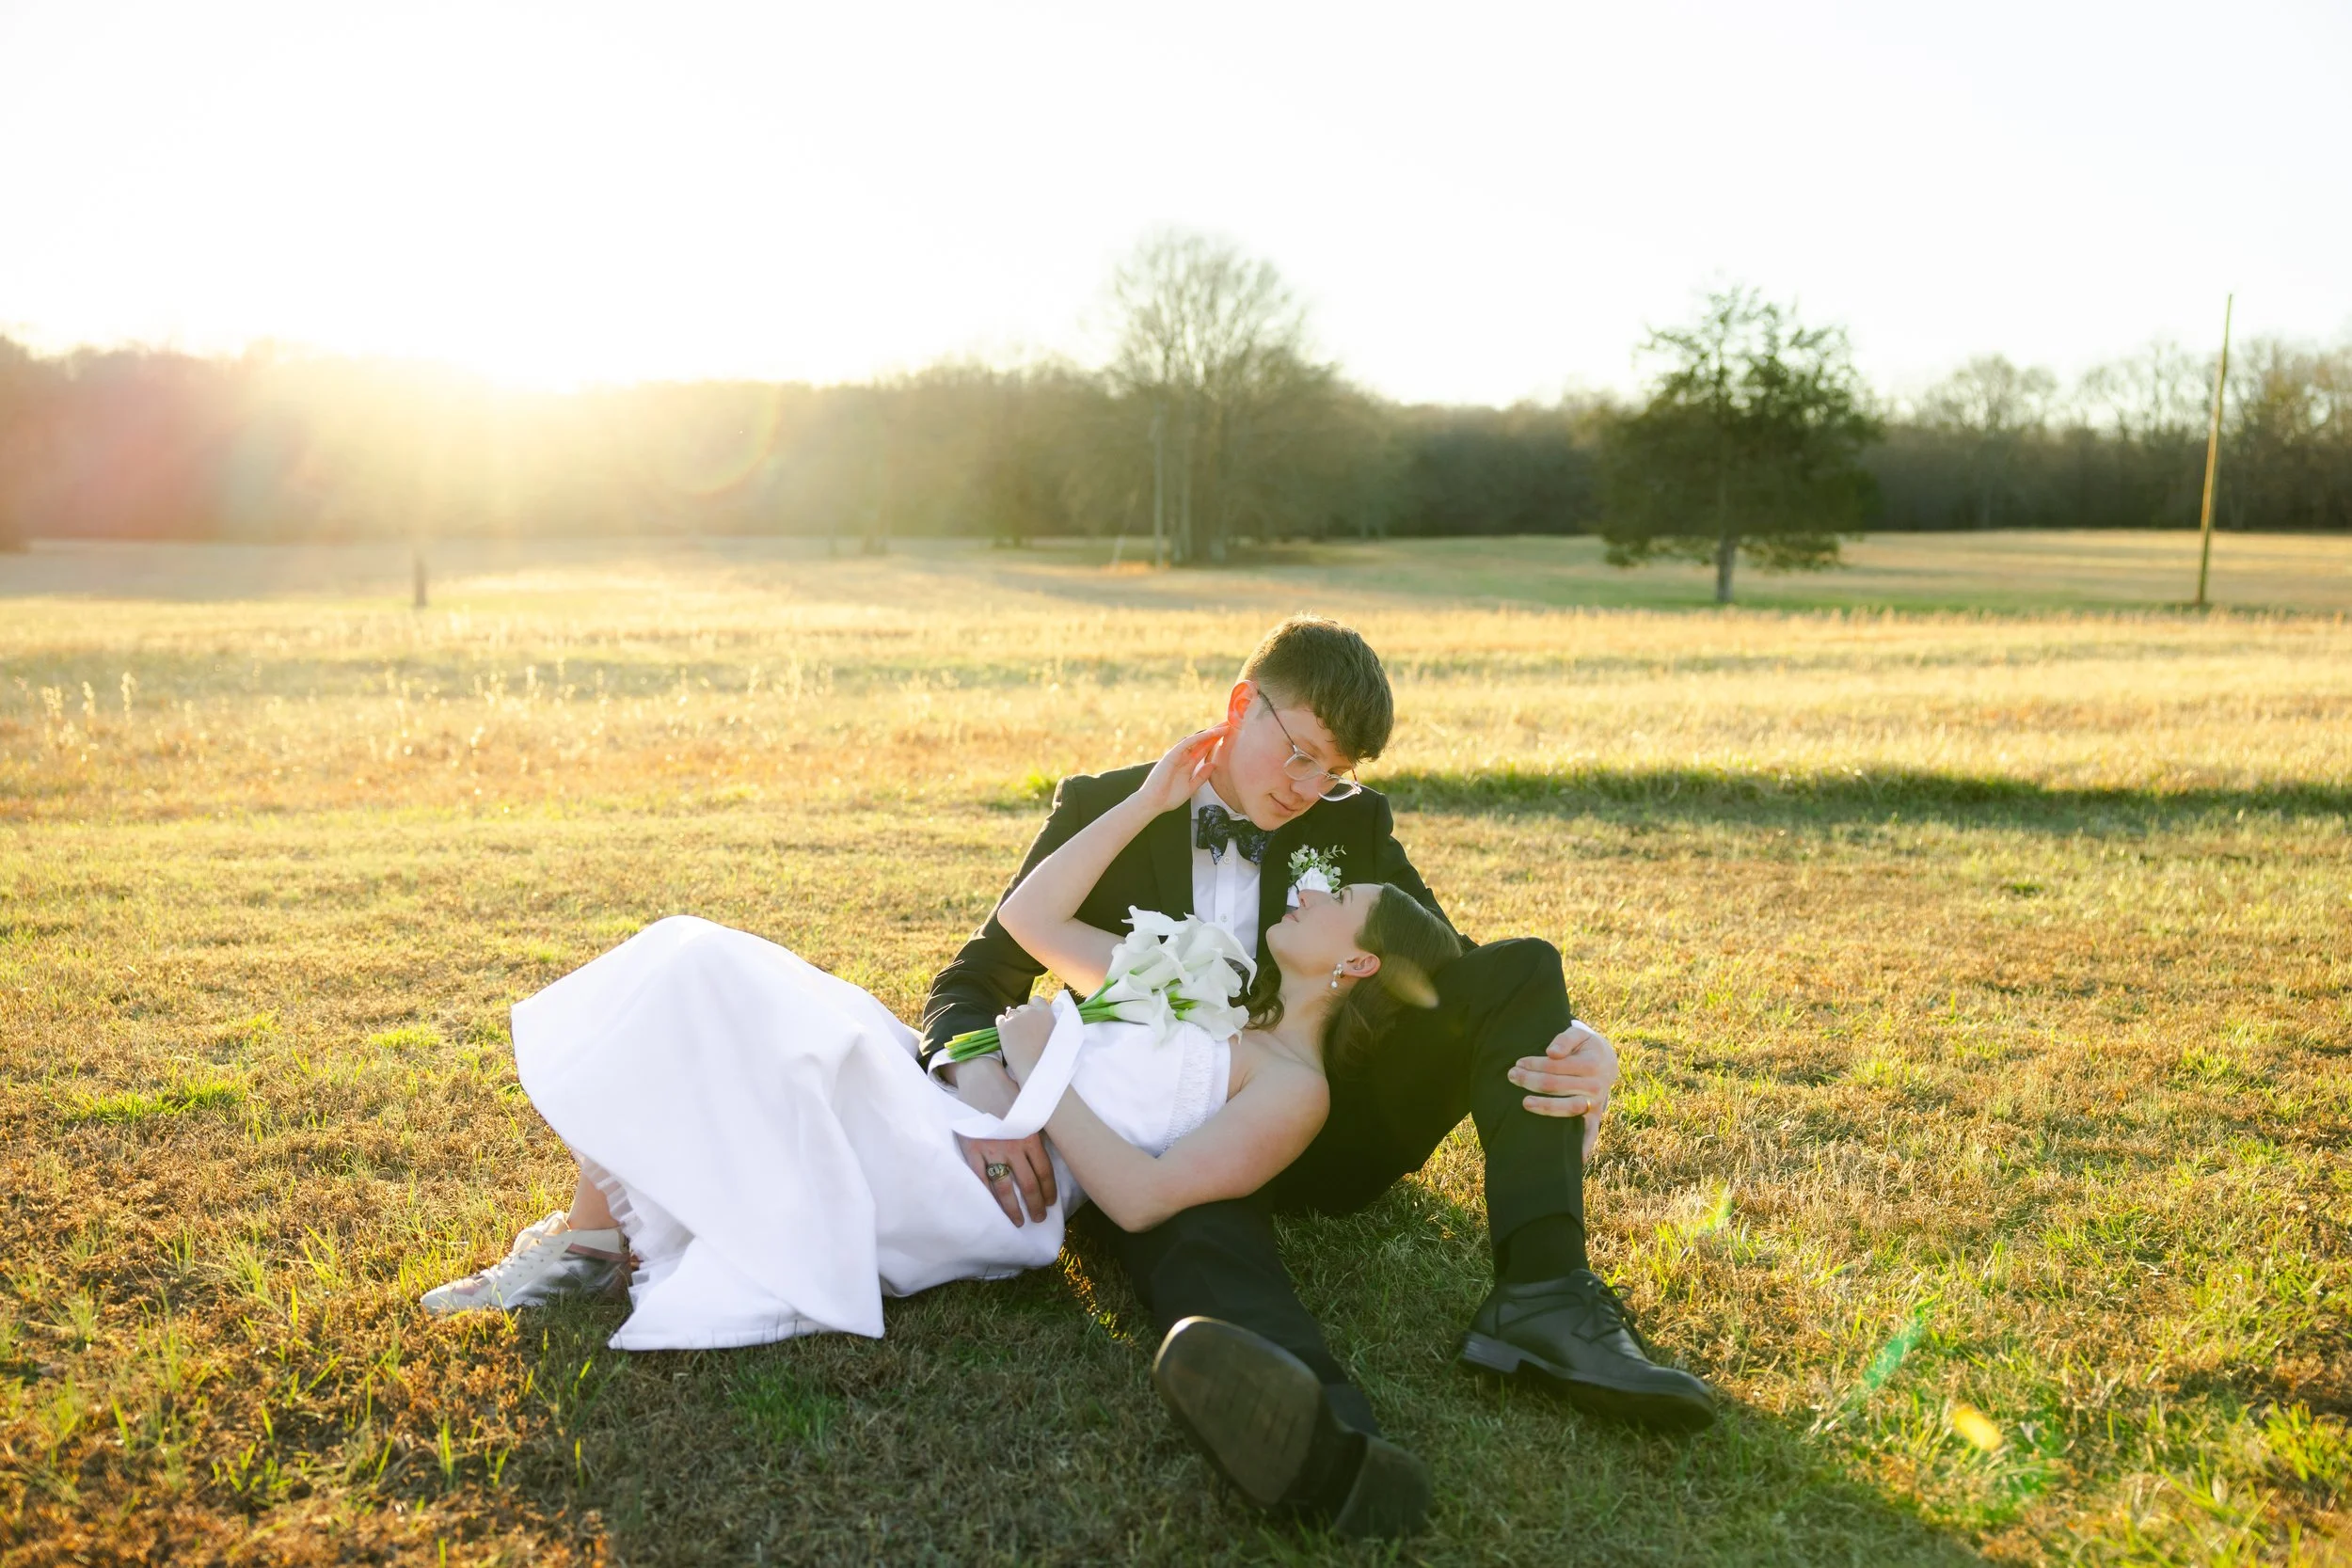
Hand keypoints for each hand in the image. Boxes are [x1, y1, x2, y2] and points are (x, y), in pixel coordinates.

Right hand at [951, 1056, 1057, 1224]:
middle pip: (1028, 1184)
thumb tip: (1060, 1141)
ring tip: (1020, 1222)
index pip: (1044, 1171)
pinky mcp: (973, 1150)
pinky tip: (994, 1209)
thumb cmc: (1008, 1091)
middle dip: (1036, 1205)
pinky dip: (989, 1197)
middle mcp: (1014, 1146)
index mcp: (1031, 1135)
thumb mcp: (1030, 1108)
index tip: (1052, 1203)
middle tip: (1039, 1219)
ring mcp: (992, 1150)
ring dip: (1014, 1209)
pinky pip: (981, 1180)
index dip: (1049, 1190)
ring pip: (1005, 1188)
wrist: (980, 1078)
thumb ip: (1039, 1129)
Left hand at [995, 997, 1057, 1081]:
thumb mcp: (1055, 1033)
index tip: (1032, 1018)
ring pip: (1011, 1014)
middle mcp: (1031, 1012)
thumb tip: (1040, 1017)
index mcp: (1046, 1013)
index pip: (1037, 1000)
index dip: (1033, 1008)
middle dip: (1022, 1017)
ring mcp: (1017, 1018)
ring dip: (1013, 1022)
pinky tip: (1005, 1034)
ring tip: (1015, 1036)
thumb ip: (1048, 1022)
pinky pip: (1000, 1019)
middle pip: (1023, 1008)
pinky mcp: (1005, 1026)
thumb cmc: (1048, 1056)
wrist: (1036, 1067)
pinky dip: (1002, 1024)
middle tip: (1024, 1032)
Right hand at [1134, 726, 1226, 815]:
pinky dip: (1198, 738)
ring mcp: (1177, 755)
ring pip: (1196, 740)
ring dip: (1210, 732)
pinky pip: (1186, 743)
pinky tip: (1210, 733)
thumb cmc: (1169, 797)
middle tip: (1228, 724)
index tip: (1228, 735)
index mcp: (1187, 765)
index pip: (1203, 749)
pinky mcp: (1171, 755)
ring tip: (1223, 726)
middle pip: (1202, 742)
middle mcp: (1183, 757)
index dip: (1215, 741)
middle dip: (1215, 733)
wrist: (1153, 803)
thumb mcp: (1191, 787)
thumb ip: (1202, 776)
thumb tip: (1213, 765)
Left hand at [1508, 1019, 1618, 1160]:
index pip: (1556, 1066)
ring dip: (1543, 1107)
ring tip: (1523, 1102)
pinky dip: (1583, 1147)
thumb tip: (1551, 1052)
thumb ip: (1565, 1038)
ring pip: (1567, 1109)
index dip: (1534, 1064)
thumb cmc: (1585, 1046)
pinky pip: (1590, 1134)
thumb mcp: (1579, 1034)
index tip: (1517, 1063)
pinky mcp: (1595, 1117)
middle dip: (1531, 1081)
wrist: (1606, 1060)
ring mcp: (1596, 1104)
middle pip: (1557, 1086)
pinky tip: (1572, 1159)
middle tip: (1512, 1075)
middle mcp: (1596, 1086)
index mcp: (1592, 1064)